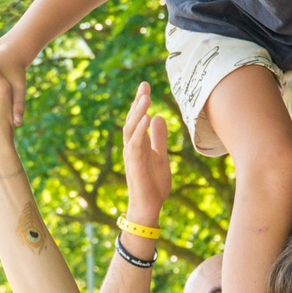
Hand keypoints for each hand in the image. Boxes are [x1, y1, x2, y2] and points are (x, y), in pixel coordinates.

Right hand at [118, 82, 172, 225]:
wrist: (149, 207)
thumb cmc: (153, 183)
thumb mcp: (161, 156)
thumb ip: (159, 138)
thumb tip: (160, 117)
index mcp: (138, 144)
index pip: (137, 119)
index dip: (140, 102)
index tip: (145, 86)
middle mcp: (132, 147)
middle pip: (132, 120)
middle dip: (137, 102)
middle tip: (144, 85)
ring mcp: (132, 155)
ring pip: (131, 129)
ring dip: (138, 113)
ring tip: (145, 98)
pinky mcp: (135, 165)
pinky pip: (135, 144)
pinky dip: (140, 131)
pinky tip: (146, 119)